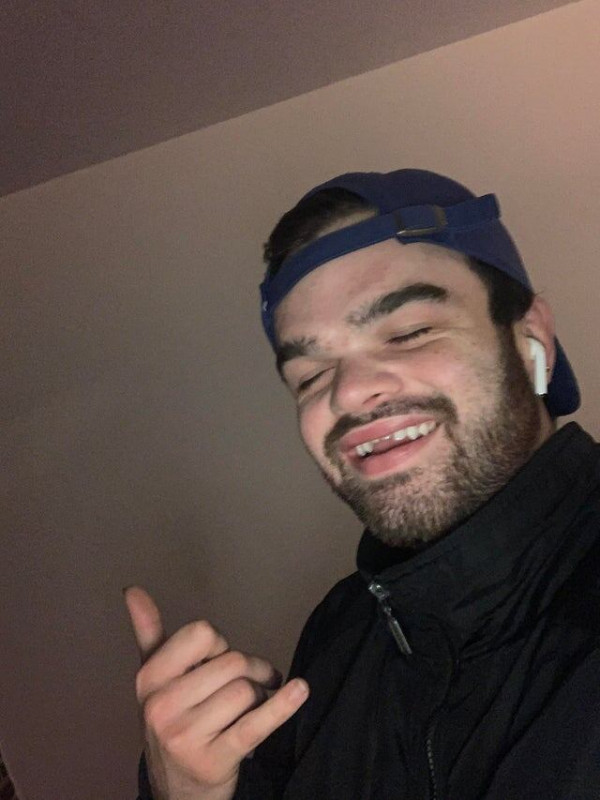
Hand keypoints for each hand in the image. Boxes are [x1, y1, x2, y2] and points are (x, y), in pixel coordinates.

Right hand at [124, 586, 308, 799]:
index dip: (220, 644)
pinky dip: (282, 706)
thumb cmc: (174, 719)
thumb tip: (133, 590)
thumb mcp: (156, 678)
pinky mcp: (215, 760)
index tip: (217, 662)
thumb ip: (148, 632)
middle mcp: (161, 707)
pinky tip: (299, 690)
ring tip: (251, 707)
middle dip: (251, 670)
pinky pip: (256, 724)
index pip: (203, 633)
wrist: (177, 789)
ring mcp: (186, 737)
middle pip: (232, 662)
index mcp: (148, 678)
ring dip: (261, 696)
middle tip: (252, 684)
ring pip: (247, 691)